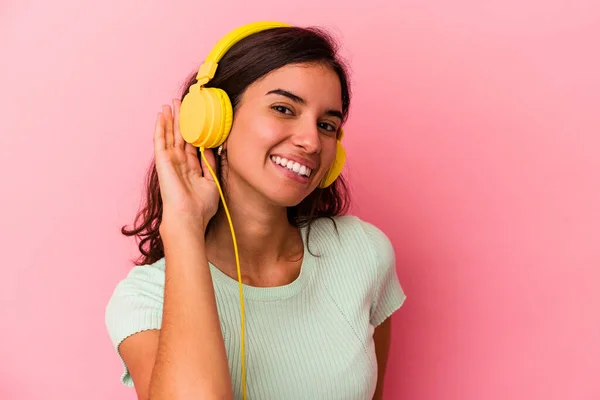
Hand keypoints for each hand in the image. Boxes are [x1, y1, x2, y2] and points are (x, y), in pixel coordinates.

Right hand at [154, 99, 219, 230]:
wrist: (189, 218)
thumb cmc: (200, 207)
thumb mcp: (211, 182)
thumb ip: (210, 164)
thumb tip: (212, 149)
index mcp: (191, 168)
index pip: (192, 144)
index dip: (194, 130)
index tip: (196, 116)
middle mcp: (180, 163)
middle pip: (180, 136)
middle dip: (180, 119)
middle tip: (181, 102)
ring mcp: (170, 161)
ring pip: (170, 135)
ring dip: (169, 119)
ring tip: (170, 104)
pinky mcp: (162, 161)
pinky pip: (160, 140)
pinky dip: (160, 127)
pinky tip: (161, 115)